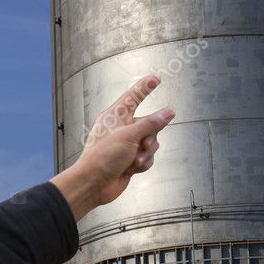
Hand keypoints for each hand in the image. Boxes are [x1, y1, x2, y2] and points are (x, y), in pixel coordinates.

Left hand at [50, 74, 174, 220]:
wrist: (94, 185)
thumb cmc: (102, 157)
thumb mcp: (129, 136)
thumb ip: (151, 123)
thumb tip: (168, 112)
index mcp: (115, 116)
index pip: (134, 96)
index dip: (145, 87)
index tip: (156, 78)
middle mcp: (121, 128)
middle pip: (149, 124)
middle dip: (150, 137)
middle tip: (143, 144)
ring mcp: (127, 145)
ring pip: (151, 142)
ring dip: (146, 153)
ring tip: (135, 159)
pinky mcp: (131, 159)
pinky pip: (148, 157)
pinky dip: (143, 163)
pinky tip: (133, 168)